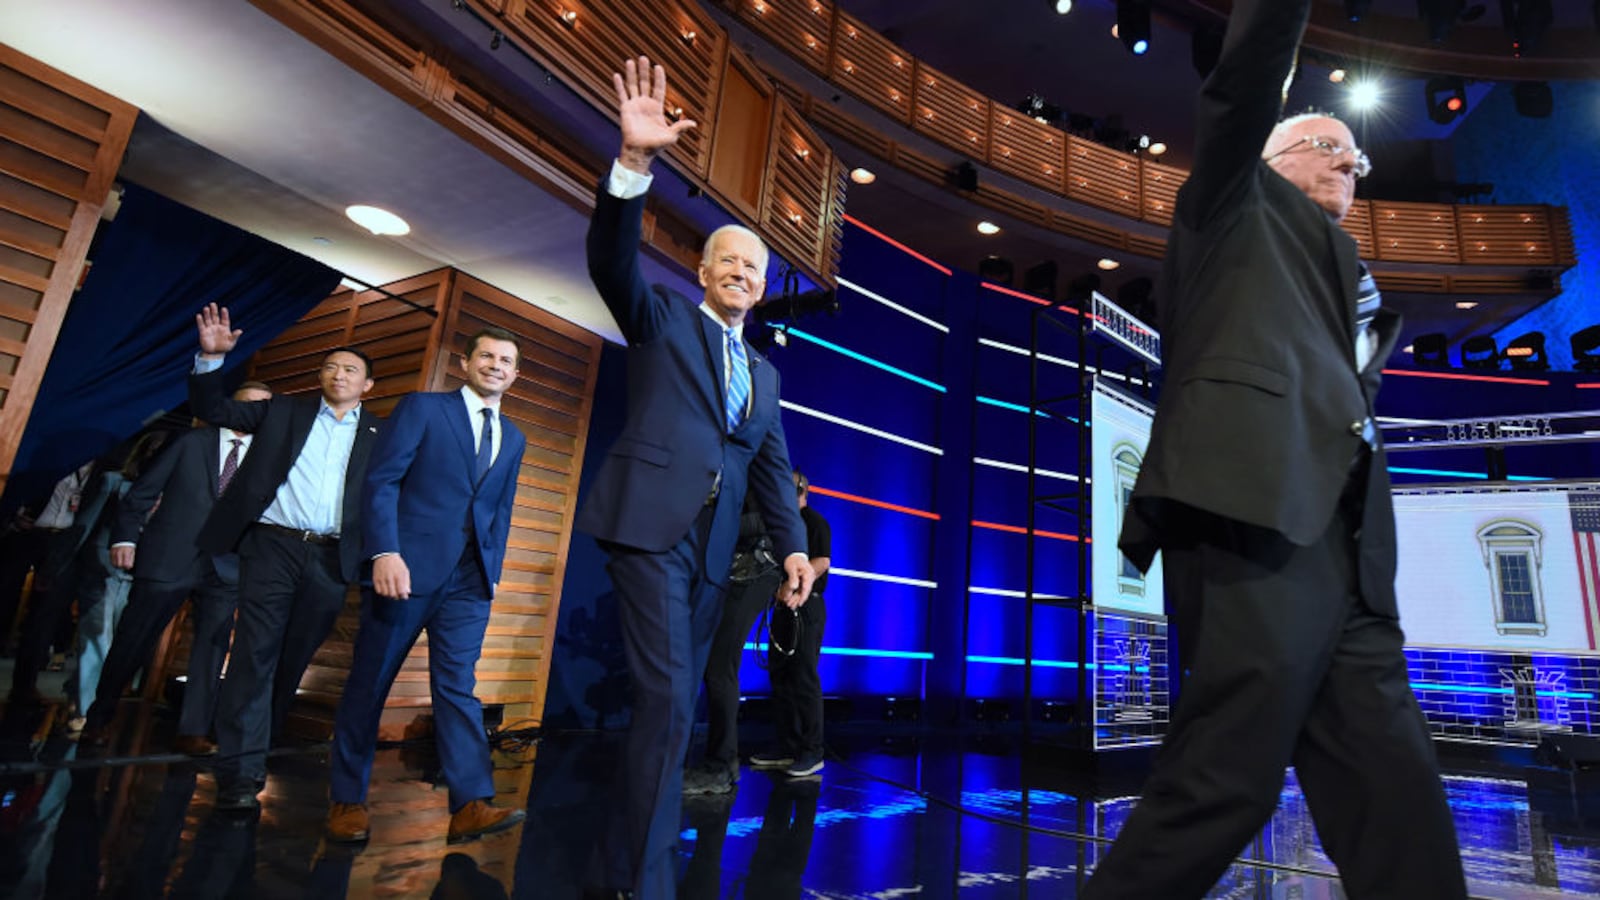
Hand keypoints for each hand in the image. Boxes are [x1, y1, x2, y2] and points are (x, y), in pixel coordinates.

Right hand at [110, 545, 134, 569]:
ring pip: (114, 564)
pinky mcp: (110, 553)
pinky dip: (114, 562)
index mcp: (126, 553)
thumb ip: (131, 560)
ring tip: (121, 563)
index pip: (126, 564)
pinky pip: (111, 561)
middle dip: (122, 567)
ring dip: (118, 565)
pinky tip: (118, 561)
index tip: (129, 566)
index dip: (128, 566)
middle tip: (124, 565)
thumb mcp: (132, 552)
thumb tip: (129, 567)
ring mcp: (114, 553)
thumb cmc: (129, 547)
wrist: (122, 539)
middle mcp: (119, 553)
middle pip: (119, 565)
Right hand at [195, 303, 241, 357]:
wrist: (215, 354)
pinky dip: (200, 321)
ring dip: (207, 314)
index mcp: (225, 328)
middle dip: (214, 311)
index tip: (224, 309)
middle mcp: (217, 326)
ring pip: (208, 319)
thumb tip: (240, 331)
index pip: (224, 319)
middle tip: (212, 304)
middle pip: (215, 317)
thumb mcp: (231, 342)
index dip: (224, 314)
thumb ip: (234, 336)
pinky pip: (201, 326)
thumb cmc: (224, 347)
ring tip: (206, 308)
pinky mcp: (203, 332)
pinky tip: (199, 315)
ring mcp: (210, 329)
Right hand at [373, 554, 411, 599]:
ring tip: (391, 591)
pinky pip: (378, 591)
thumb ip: (407, 582)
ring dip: (389, 595)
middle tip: (398, 595)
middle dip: (396, 597)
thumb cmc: (397, 564)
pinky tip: (385, 588)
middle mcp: (390, 578)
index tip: (404, 597)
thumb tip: (408, 593)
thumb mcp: (405, 571)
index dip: (403, 596)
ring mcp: (382, 579)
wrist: (385, 555)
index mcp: (399, 575)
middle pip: (393, 594)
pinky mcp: (376, 579)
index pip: (401, 591)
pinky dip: (382, 592)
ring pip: (385, 594)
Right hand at [613, 55, 696, 173]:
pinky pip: (622, 95)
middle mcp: (645, 104)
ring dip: (631, 73)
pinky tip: (617, 75)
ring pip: (632, 86)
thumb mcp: (671, 136)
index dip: (659, 78)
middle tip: (643, 57)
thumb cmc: (655, 146)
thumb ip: (680, 127)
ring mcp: (634, 106)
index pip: (658, 89)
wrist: (640, 152)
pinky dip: (619, 85)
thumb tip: (694, 124)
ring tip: (630, 61)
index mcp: (656, 108)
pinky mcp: (625, 109)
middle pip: (645, 83)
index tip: (658, 67)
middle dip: (644, 71)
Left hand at [777, 555, 814, 609]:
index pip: (806, 588)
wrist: (793, 555)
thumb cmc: (793, 559)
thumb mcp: (792, 568)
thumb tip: (794, 587)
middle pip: (804, 591)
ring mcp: (806, 579)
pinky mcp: (803, 580)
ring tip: (790, 604)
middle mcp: (809, 577)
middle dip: (797, 599)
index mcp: (808, 574)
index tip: (799, 603)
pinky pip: (800, 588)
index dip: (802, 597)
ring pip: (802, 591)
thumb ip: (793, 578)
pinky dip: (796, 594)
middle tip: (791, 605)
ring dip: (796, 598)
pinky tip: (791, 598)